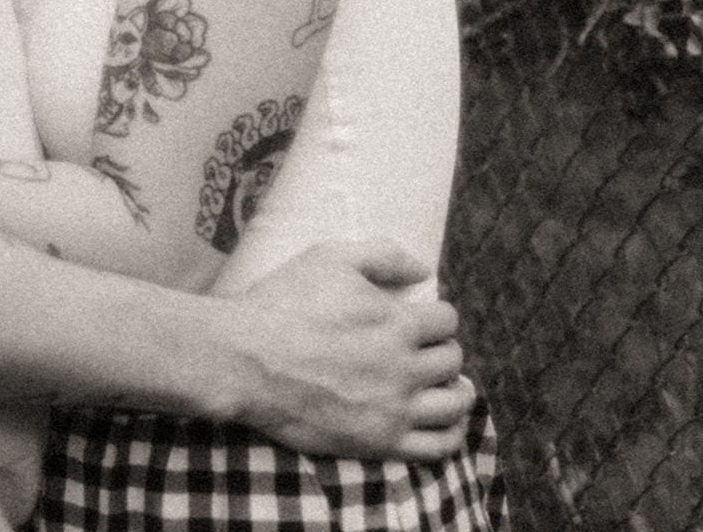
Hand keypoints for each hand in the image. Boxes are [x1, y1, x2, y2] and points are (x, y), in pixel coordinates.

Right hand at [211, 239, 471, 459]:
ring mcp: (394, 409)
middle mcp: (404, 367)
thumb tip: (423, 269)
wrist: (246, 359)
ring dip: (457, 390)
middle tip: (427, 349)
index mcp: (396, 322)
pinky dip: (451, 434)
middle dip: (444, 349)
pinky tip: (443, 423)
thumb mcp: (329, 257)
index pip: (447, 321)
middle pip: (452, 360)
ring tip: (447, 385)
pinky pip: (437, 447)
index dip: (438, 315)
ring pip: (455, 404)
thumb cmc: (284, 303)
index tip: (425, 318)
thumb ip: (382, 255)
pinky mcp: (380, 441)